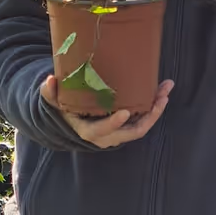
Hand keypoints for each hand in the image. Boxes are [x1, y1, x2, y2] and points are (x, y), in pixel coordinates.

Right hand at [40, 75, 173, 147]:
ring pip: (141, 126)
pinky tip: (160, 92)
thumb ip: (50, 92)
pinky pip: (142, 120)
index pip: (102, 130)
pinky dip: (153, 107)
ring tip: (165, 90)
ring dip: (156, 110)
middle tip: (161, 96)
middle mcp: (107, 136)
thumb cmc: (63, 107)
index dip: (114, 123)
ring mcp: (119, 132)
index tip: (125, 112)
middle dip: (149, 115)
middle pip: (132, 131)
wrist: (72, 119)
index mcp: (89, 130)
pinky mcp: (126, 125)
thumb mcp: (53, 100)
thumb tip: (50, 80)